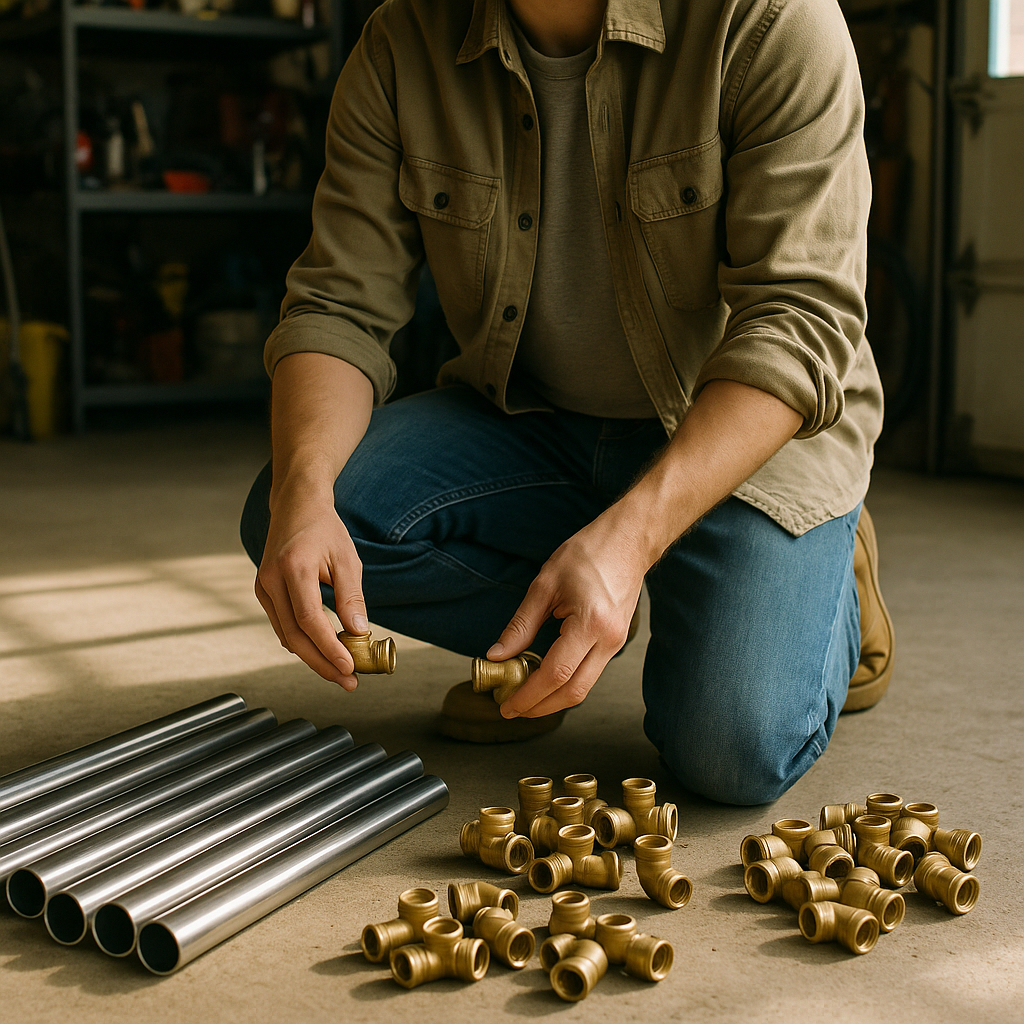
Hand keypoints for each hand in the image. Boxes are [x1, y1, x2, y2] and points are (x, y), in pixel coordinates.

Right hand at [254, 484, 367, 689]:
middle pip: (294, 635)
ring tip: (339, 672)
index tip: (349, 667)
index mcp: (294, 568)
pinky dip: (301, 642)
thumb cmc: (324, 530)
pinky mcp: (262, 591)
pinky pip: (281, 625)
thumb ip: (351, 597)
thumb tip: (359, 633)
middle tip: (347, 681)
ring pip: (285, 635)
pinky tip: (322, 652)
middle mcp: (271, 579)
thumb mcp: (346, 559)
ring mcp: (262, 586)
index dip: (329, 648)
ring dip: (312, 657)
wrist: (295, 506)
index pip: (310, 620)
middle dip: (321, 663)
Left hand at [488, 512, 647, 717]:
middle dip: (540, 707)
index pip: (555, 674)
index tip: (506, 705)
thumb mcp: (545, 584)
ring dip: (552, 698)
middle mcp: (608, 640)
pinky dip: (565, 682)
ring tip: (523, 696)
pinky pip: (589, 673)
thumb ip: (521, 625)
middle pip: (573, 692)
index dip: (528, 695)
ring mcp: (616, 643)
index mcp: (590, 624)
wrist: (628, 541)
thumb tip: (497, 656)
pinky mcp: (616, 641)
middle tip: (512, 709)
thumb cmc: (587, 554)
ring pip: (583, 687)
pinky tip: (543, 677)